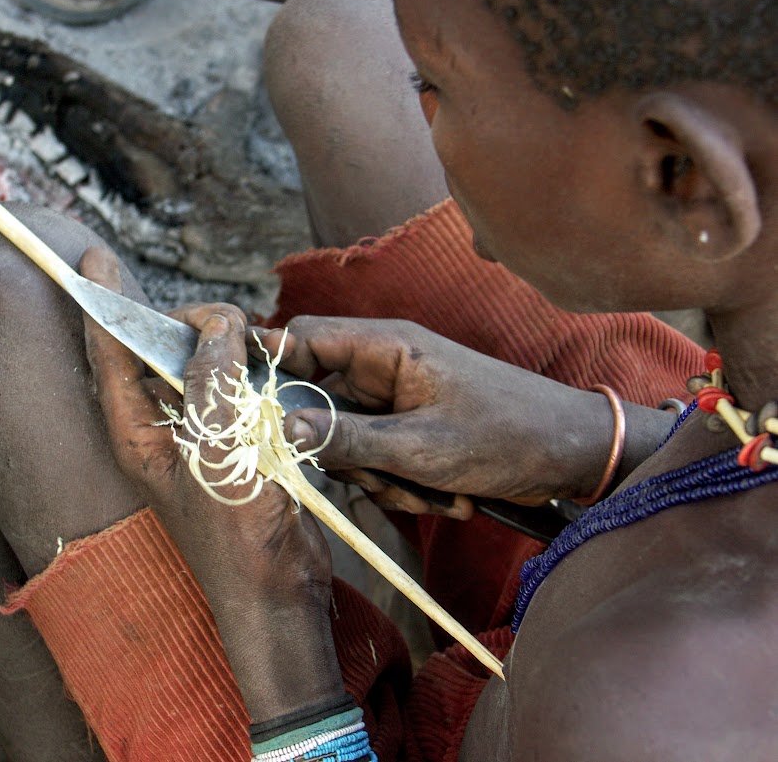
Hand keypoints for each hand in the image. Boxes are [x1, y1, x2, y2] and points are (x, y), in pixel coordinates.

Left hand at [81, 248, 344, 722]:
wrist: (277, 592)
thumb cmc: (238, 533)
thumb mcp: (219, 447)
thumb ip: (213, 378)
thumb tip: (217, 325)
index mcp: (137, 433)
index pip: (110, 353)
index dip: (103, 302)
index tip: (94, 258)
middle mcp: (160, 431)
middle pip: (159, 353)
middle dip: (183, 325)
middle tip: (223, 322)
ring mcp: (198, 438)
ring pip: (202, 368)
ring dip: (225, 349)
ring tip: (252, 348)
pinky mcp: (234, 445)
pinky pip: (235, 391)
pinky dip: (251, 374)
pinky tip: (271, 371)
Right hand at [262, 316, 617, 506]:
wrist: (577, 454)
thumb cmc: (508, 434)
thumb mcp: (421, 446)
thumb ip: (346, 438)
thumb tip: (280, 430)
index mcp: (385, 346)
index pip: (300, 338)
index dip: (270, 368)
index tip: (256, 416)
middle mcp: (383, 366)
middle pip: (317, 402)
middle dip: (342, 452)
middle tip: (380, 477)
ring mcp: (396, 399)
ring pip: (346, 440)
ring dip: (379, 476)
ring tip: (431, 490)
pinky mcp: (410, 428)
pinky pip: (376, 457)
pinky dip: (401, 482)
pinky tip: (445, 494)